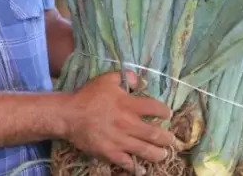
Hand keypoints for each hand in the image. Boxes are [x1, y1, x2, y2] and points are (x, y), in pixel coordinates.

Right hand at [62, 70, 177, 173]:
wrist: (69, 115)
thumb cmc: (88, 96)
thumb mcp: (107, 79)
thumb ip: (125, 77)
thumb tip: (139, 81)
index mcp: (129, 104)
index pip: (156, 108)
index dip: (165, 112)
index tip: (167, 114)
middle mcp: (128, 124)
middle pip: (156, 134)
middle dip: (167, 139)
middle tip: (173, 141)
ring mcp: (120, 140)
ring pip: (146, 151)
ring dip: (158, 154)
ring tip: (163, 154)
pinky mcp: (110, 152)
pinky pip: (128, 163)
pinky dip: (137, 167)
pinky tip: (142, 169)